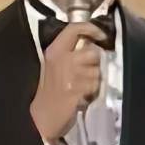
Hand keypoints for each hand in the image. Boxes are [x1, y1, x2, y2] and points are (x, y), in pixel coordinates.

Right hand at [30, 22, 106, 141]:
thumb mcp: (55, 65)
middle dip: (95, 63)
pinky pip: (95, 85)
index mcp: (54, 51)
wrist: (42, 116)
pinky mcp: (76, 89)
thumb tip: (94, 44)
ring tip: (82, 86)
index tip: (102, 35)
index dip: (91, 28)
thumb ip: (70, 53)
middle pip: (92, 52)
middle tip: (86, 72)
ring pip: (97, 70)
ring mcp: (69, 75)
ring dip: (94, 79)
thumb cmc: (50, 90)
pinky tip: (83, 95)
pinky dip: (93, 91)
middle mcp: (62, 59)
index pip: (74, 29)